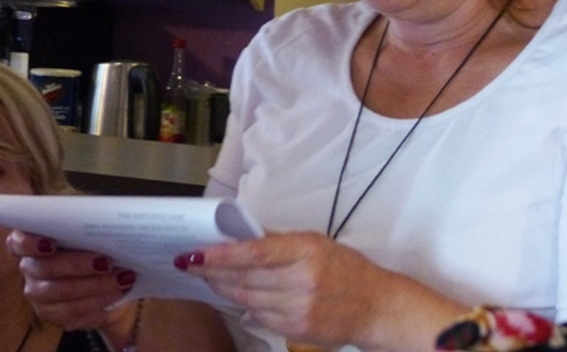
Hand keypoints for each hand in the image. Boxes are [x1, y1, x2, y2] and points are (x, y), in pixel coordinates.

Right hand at [6, 230, 137, 338]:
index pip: (19, 242)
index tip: (50, 245)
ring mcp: (40, 294)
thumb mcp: (92, 227)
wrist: (107, 273)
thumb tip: (108, 218)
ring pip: (61, 294)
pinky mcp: (53, 315)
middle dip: (79, 265)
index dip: (30, 244)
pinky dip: (98, 304)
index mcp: (33, 241)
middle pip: (47, 269)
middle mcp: (31, 268)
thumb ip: (90, 222)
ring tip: (123, 279)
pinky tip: (118, 294)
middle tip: (108, 262)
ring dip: (95, 287)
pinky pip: (72, 314)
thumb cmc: (97, 241)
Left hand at [174, 231, 388, 347]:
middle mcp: (301, 281)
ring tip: (209, 277)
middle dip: (213, 271)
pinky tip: (237, 295)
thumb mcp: (315, 242)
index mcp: (306, 251)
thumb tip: (242, 237)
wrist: (373, 305)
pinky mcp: (295, 331)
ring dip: (224, 288)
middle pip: (245, 278)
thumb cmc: (344, 266)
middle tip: (191, 263)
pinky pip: (259, 317)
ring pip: (246, 300)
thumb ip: (279, 241)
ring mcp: (297, 309)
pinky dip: (245, 305)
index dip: (223, 254)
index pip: (256, 253)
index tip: (198, 252)